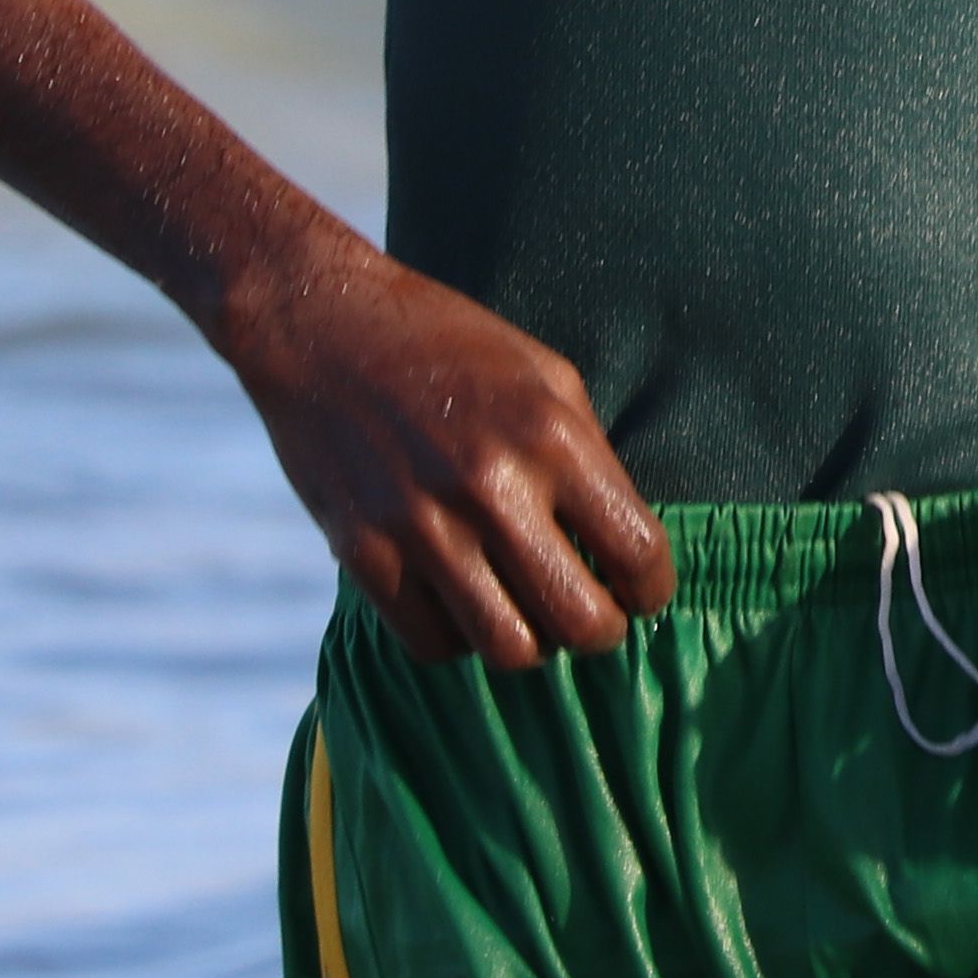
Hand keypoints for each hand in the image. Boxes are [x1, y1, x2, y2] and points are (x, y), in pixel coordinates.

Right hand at [208, 234, 673, 668]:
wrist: (324, 327)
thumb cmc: (450, 346)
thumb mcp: (545, 376)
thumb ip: (589, 458)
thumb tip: (627, 546)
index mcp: (553, 435)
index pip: (638, 554)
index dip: (653, 589)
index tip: (641, 590)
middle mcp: (494, 487)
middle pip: (581, 623)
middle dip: (601, 631)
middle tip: (592, 615)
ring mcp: (426, 527)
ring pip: (510, 650)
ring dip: (532, 644)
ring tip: (527, 612)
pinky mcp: (366, 555)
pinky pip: (434, 645)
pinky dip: (458, 637)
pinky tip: (463, 600)